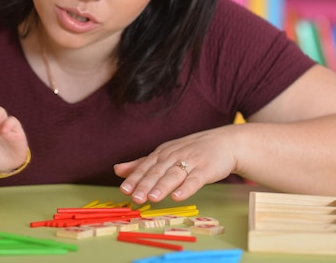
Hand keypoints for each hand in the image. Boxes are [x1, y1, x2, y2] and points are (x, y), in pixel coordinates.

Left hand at [113, 125, 238, 203]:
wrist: (224, 143)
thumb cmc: (191, 151)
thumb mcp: (165, 154)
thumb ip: (141, 164)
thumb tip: (117, 170)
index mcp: (162, 153)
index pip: (145, 167)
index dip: (134, 178)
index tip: (124, 190)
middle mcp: (174, 156)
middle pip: (157, 172)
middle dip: (145, 184)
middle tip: (135, 197)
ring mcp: (190, 162)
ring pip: (173, 175)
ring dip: (162, 186)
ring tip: (152, 198)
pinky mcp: (206, 169)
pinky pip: (195, 180)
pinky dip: (186, 188)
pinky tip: (178, 197)